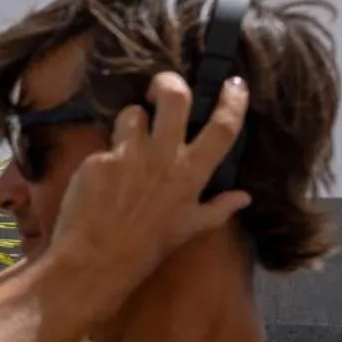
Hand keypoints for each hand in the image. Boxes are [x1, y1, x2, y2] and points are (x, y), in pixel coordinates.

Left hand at [48, 70, 251, 298]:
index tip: (235, 84)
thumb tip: (245, 196)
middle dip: (169, 82)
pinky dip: (106, 159)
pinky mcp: (98, 159)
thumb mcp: (190, 229)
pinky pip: (105, 146)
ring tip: (128, 144)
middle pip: (175, 97)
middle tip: (160, 87)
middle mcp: (163, 156)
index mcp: (191, 172)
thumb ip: (218, 208)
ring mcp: (128, 155)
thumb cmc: (148, 246)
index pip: (222, 127)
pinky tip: (102, 182)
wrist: (97, 259)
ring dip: (132, 122)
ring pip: (132, 114)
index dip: (233, 101)